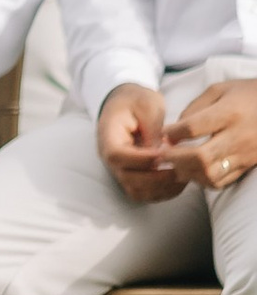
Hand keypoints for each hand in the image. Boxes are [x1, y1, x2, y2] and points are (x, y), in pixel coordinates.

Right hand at [96, 84, 186, 201]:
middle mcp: (110, 158)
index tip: (166, 153)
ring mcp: (120, 169)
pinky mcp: (132, 176)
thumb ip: (153, 130)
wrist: (126, 103)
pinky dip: (163, 192)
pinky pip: (145, 194)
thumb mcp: (148, 105)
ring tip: (185, 175)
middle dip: (157, 178)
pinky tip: (180, 180)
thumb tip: (163, 154)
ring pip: (137, 191)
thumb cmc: (137, 101)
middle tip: (182, 167)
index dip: (142, 159)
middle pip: (127, 178)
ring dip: (162, 188)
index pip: (117, 155)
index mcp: (108, 136)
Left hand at [161, 78, 256, 196]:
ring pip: (210, 175)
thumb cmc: (247, 95)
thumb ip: (195, 107)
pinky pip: (221, 182)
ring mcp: (244, 154)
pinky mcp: (247, 166)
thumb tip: (174, 131)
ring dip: (187, 172)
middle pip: (200, 157)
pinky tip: (194, 171)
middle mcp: (238, 136)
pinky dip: (202, 180)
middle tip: (162, 154)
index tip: (163, 134)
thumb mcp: (220, 90)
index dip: (172, 133)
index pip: (193, 128)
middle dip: (175, 158)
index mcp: (229, 113)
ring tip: (176, 164)